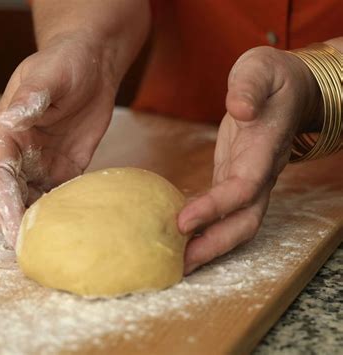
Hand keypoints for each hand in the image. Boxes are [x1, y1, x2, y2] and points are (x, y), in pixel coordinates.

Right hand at [0, 35, 116, 246]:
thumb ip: (32, 97)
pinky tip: (70, 228)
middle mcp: (21, 153)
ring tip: (49, 247)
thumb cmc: (65, 63)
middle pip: (10, 195)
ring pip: (31, 200)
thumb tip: (12, 119)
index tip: (11, 224)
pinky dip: (60, 213)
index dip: (2, 200)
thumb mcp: (48, 74)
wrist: (91, 66)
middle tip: (29, 249)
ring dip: (36, 223)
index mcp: (7, 133)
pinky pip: (59, 196)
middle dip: (14, 220)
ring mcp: (43, 163)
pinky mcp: (66, 169)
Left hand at [178, 46, 320, 273]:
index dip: (216, 207)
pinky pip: (224, 212)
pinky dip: (205, 228)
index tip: (182, 222)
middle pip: (245, 221)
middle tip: (178, 265)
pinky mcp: (235, 178)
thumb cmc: (272, 78)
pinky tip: (180, 237)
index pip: (244, 186)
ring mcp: (250, 179)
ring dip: (209, 245)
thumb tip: (240, 109)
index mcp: (264, 147)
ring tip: (176, 264)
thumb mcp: (260, 69)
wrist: (290, 91)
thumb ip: (249, 87)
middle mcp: (260, 172)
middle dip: (214, 245)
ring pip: (237, 223)